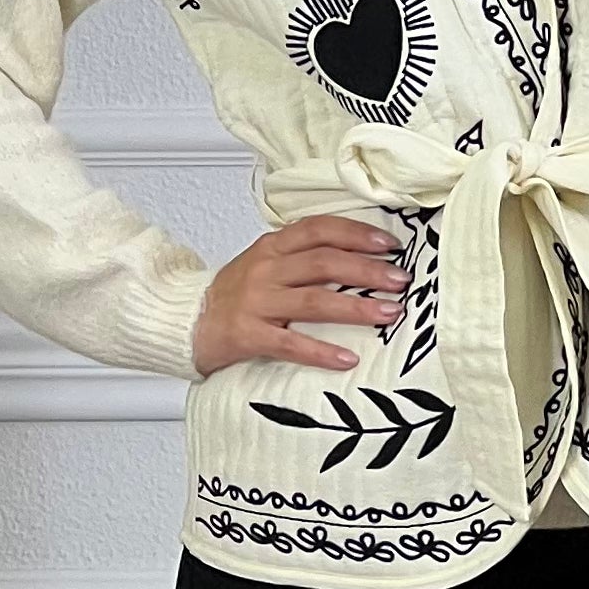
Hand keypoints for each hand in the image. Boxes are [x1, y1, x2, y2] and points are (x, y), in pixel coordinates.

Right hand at [193, 215, 406, 377]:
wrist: (187, 321)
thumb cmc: (236, 295)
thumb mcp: (266, 263)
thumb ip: (303, 256)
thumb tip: (360, 256)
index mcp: (272, 246)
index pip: (320, 229)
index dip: (357, 234)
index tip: (391, 245)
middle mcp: (266, 269)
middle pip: (324, 262)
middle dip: (368, 270)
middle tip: (401, 281)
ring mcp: (257, 302)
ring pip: (314, 300)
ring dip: (357, 307)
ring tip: (390, 313)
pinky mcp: (249, 335)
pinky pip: (291, 344)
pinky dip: (322, 352)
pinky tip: (349, 358)